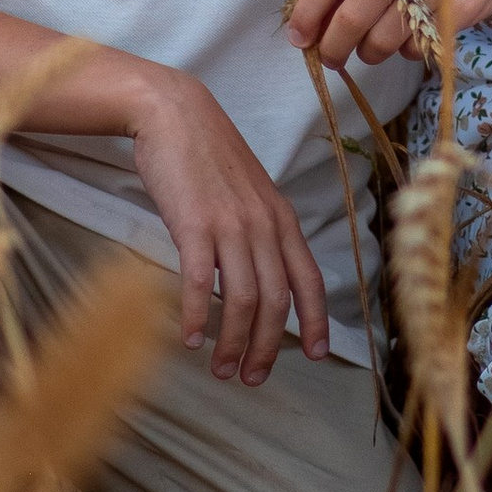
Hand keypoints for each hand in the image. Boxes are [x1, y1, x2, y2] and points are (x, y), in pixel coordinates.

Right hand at [127, 67, 328, 384]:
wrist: (176, 113)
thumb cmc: (210, 155)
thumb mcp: (250, 193)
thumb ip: (260, 231)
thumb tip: (259, 276)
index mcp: (282, 219)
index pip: (309, 280)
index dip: (315, 321)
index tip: (315, 354)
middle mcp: (264, 225)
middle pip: (276, 302)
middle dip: (267, 347)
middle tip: (252, 377)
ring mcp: (231, 226)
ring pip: (242, 300)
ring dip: (233, 343)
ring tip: (222, 368)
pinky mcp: (194, 225)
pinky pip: (199, 283)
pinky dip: (197, 317)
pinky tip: (191, 339)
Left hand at [285, 0, 491, 73]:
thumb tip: (312, 17)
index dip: (307, 16)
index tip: (298, 39)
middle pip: (350, 20)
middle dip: (333, 48)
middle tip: (331, 58)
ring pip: (381, 42)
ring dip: (369, 53)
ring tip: (372, 48)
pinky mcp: (456, 11)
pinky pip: (415, 47)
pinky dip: (406, 50)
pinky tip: (411, 36)